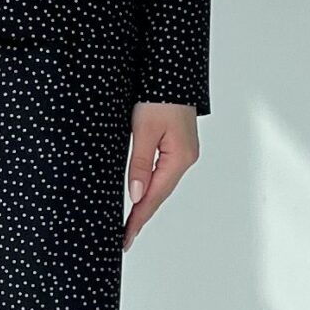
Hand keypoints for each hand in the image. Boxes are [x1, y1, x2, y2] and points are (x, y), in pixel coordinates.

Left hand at [122, 102, 198, 250]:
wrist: (172, 72)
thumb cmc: (159, 95)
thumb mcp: (144, 130)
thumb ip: (139, 164)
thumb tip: (135, 195)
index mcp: (179, 158)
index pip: (154, 197)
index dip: (138, 219)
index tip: (126, 238)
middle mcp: (185, 159)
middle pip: (159, 195)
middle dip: (141, 216)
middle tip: (125, 238)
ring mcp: (182, 153)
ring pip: (161, 185)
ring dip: (145, 203)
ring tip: (130, 223)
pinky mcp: (177, 145)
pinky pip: (162, 173)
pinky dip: (150, 187)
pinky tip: (141, 194)